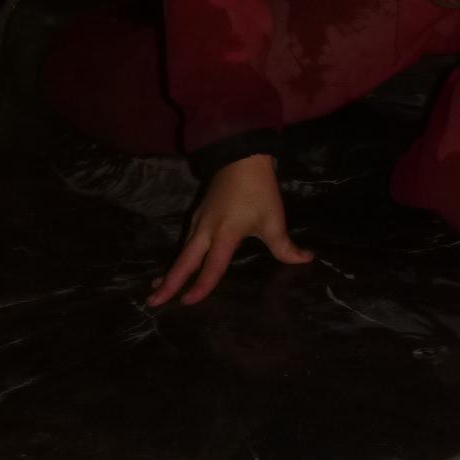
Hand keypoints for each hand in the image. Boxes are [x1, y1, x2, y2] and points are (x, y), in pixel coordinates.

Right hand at [146, 154, 313, 306]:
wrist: (241, 156)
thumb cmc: (259, 190)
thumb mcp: (274, 220)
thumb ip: (286, 247)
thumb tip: (306, 260)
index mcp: (225, 234)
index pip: (212, 266)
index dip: (201, 286)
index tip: (188, 302)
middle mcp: (206, 230)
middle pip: (184, 261)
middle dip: (169, 282)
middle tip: (153, 302)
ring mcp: (199, 220)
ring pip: (182, 251)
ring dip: (170, 270)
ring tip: (156, 289)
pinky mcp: (198, 214)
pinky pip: (186, 241)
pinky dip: (179, 256)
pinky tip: (176, 264)